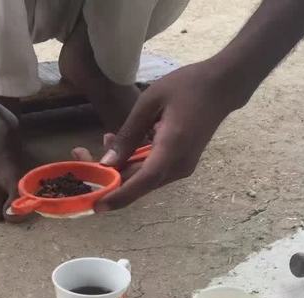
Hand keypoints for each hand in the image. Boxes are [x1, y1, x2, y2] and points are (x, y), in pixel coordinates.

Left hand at [92, 59, 245, 211]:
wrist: (223, 86)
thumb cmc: (187, 86)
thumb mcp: (150, 102)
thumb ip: (128, 134)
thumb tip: (107, 163)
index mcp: (172, 150)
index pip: (142, 181)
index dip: (118, 195)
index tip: (96, 205)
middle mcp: (178, 166)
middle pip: (138, 182)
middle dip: (109, 176)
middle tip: (81, 154)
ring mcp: (181, 168)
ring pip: (143, 178)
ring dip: (121, 166)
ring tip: (106, 139)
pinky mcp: (181, 164)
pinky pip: (152, 171)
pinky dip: (134, 162)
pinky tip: (123, 143)